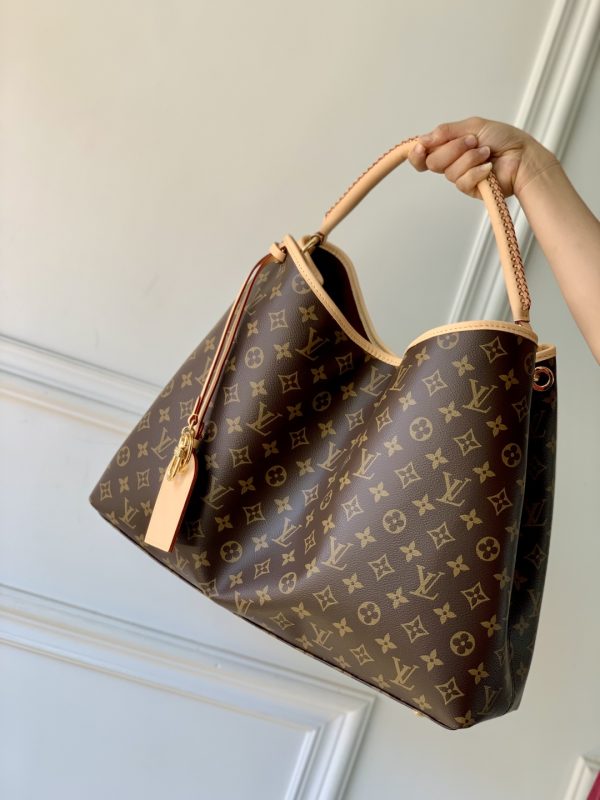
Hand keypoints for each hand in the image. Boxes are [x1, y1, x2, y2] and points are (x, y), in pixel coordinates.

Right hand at [408, 116, 558, 199]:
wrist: (523, 157)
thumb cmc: (504, 139)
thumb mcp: (473, 126)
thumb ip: (446, 132)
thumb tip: (423, 139)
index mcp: (450, 145)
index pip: (424, 154)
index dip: (418, 153)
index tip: (421, 147)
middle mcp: (453, 161)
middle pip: (433, 162)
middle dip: (453, 149)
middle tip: (472, 141)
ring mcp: (461, 176)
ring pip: (449, 172)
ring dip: (469, 158)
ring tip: (486, 153)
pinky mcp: (470, 188)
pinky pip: (463, 182)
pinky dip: (477, 171)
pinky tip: (488, 167)